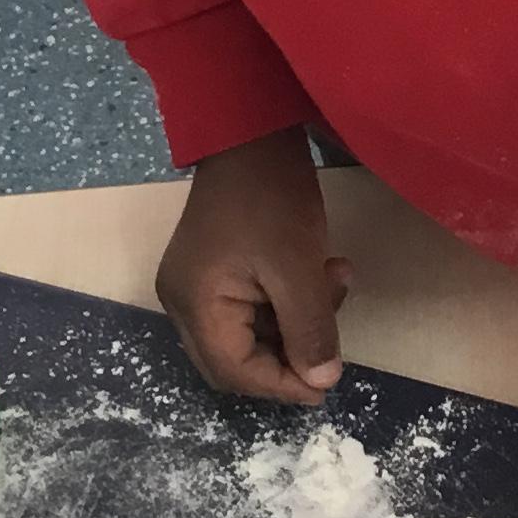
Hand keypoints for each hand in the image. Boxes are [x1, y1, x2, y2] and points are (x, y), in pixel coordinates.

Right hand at [155, 128, 352, 406]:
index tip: (327, 384)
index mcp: (194, 304)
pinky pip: (250, 308)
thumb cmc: (271, 197)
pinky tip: (322, 271)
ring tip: (335, 280)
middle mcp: (183, 302)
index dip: (282, 385)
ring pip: (249, 335)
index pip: (235, 372)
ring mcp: (194, 286)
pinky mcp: (212, 271)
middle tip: (332, 336)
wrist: (250, 132)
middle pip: (237, 361)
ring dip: (296, 321)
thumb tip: (322, 383)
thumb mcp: (298, 268)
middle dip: (289, 354)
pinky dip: (287, 302)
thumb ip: (309, 330)